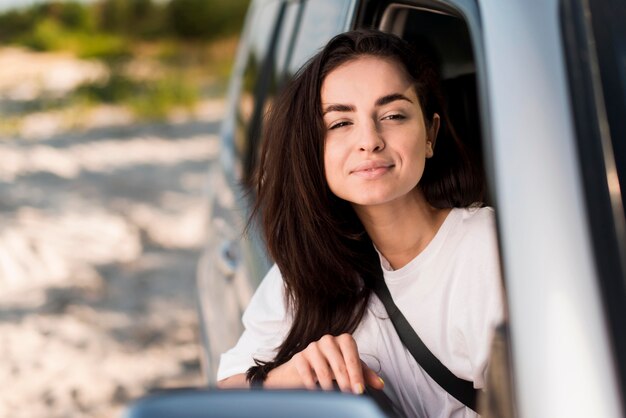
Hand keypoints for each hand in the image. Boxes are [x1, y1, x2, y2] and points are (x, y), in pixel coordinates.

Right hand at [265, 333, 384, 393]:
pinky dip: (311, 383)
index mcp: (344, 341)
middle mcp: (328, 340)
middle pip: (338, 362)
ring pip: (322, 367)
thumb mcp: (351, 368)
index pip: (351, 355)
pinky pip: (305, 370)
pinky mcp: (299, 357)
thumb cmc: (332, 365)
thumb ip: (365, 374)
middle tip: (348, 394)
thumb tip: (380, 384)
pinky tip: (315, 390)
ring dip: (328, 384)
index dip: (356, 373)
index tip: (359, 389)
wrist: (306, 367)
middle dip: (344, 380)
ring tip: (331, 395)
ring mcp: (312, 347)